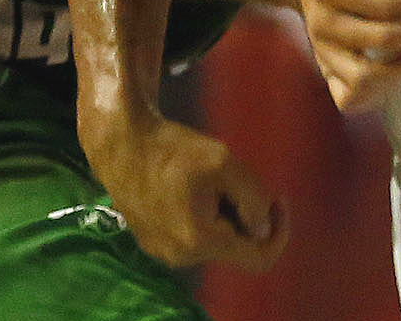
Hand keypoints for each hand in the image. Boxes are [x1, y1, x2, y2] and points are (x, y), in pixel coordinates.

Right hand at [83, 112, 286, 270]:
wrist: (121, 144)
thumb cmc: (173, 149)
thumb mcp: (224, 162)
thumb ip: (253, 197)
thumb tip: (262, 227)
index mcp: (202, 241)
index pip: (260, 257)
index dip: (278, 231)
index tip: (277, 199)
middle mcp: (182, 256)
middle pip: (236, 244)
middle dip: (244, 213)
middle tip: (234, 177)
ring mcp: (164, 252)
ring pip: (215, 239)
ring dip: (223, 213)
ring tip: (207, 179)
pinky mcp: (152, 242)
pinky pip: (193, 236)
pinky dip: (203, 215)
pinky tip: (188, 186)